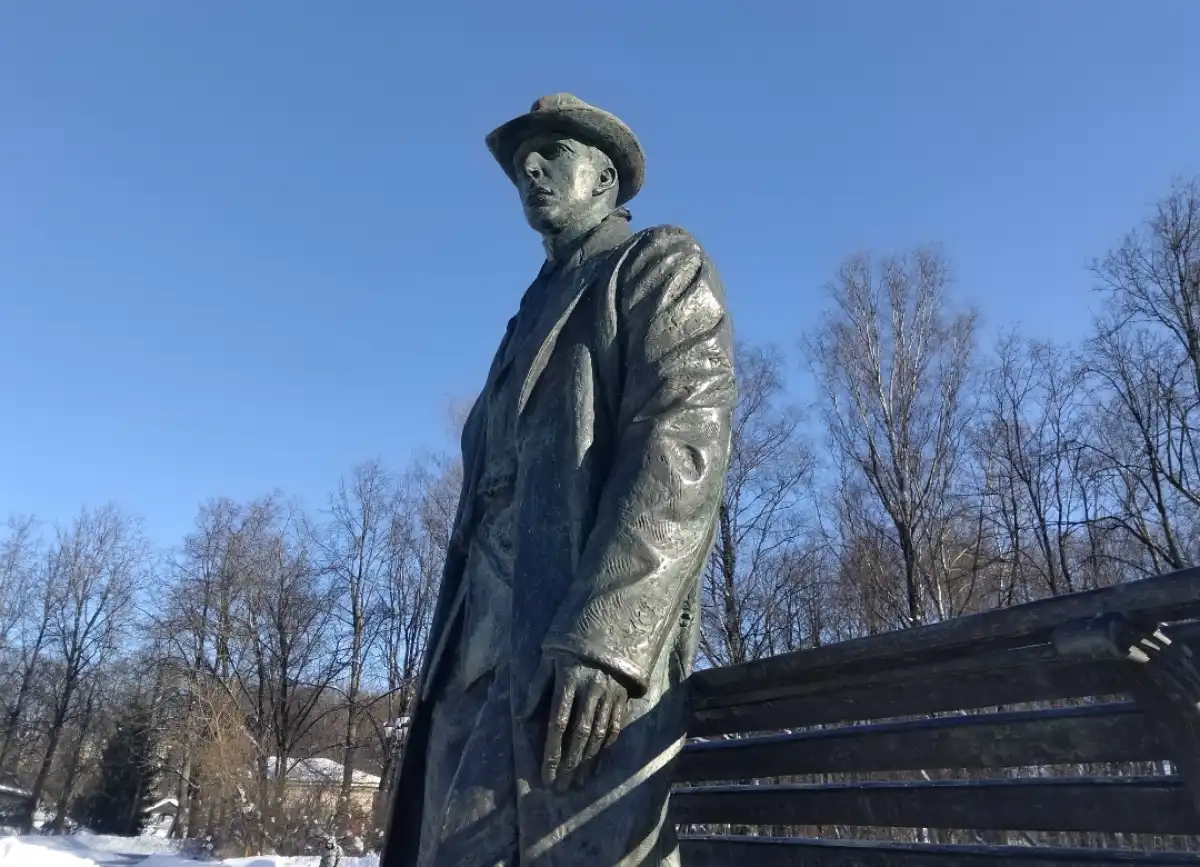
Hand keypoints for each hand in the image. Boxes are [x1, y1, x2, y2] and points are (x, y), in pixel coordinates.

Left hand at [520, 650, 629, 790]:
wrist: (610, 628)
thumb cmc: (571, 646)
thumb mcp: (549, 659)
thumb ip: (536, 688)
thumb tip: (522, 717)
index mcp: (567, 681)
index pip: (558, 723)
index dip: (552, 752)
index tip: (546, 775)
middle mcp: (590, 690)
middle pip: (579, 734)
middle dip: (570, 764)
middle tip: (562, 787)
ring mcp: (608, 694)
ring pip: (598, 735)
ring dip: (588, 762)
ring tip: (578, 783)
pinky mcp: (622, 698)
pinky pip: (615, 728)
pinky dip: (606, 750)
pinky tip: (597, 766)